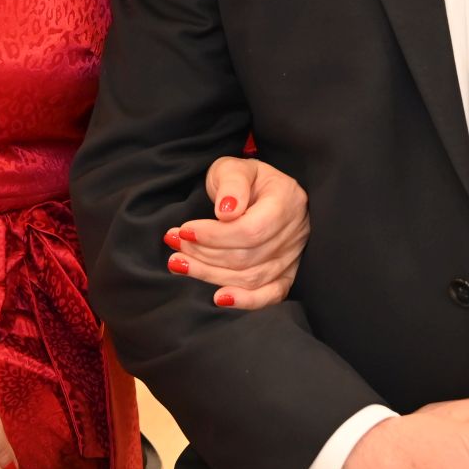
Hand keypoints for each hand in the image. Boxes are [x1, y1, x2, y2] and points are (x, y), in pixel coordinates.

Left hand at [165, 156, 308, 308]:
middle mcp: (295, 231)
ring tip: (179, 262)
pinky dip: (246, 301)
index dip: (214, 236)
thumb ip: (232, 184)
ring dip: (210, 274)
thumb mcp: (234, 167)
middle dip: (204, 253)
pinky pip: (271, 295)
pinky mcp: (287, 274)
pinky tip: (219, 299)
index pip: (251, 230)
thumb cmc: (244, 179)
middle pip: (247, 256)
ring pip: (251, 277)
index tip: (184, 230)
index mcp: (286, 200)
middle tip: (173, 243)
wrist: (260, 191)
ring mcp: (293, 255)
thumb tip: (226, 212)